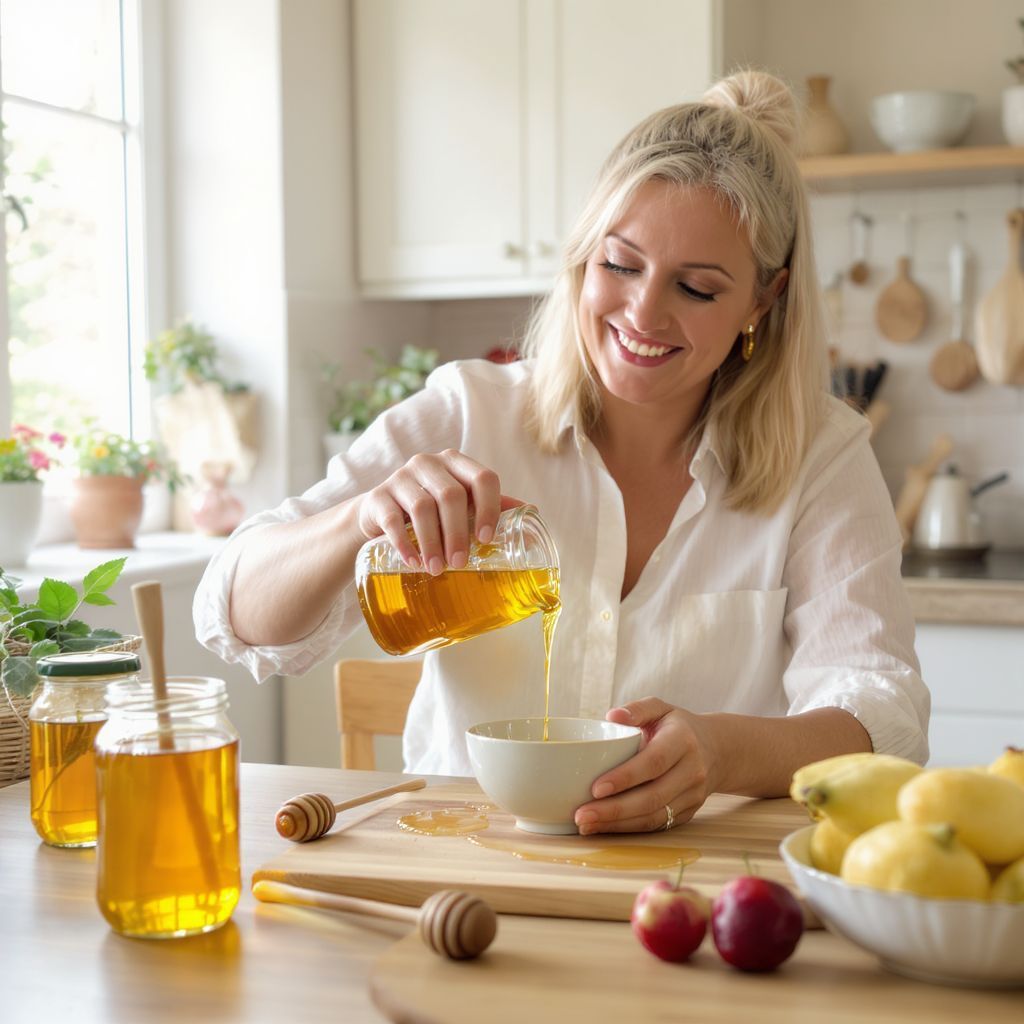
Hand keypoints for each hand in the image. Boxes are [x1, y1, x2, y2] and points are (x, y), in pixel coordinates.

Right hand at [356, 449, 513, 574]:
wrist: (380, 514)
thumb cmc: (431, 510)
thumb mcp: (460, 504)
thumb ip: (490, 505)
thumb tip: (531, 511)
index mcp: (457, 463)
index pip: (483, 478)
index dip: (489, 508)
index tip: (487, 539)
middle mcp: (429, 464)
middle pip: (451, 495)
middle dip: (458, 534)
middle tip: (461, 563)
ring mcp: (400, 477)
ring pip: (422, 507)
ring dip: (433, 543)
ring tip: (437, 569)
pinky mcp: (377, 497)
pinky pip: (392, 519)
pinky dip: (404, 544)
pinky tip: (414, 562)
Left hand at [573, 698, 719, 834]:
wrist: (717, 750)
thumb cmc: (678, 727)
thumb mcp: (661, 708)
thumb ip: (637, 709)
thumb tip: (611, 716)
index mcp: (683, 741)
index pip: (654, 762)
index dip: (625, 777)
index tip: (596, 787)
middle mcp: (692, 771)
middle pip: (652, 796)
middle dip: (614, 809)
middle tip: (582, 814)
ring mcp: (693, 796)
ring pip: (654, 816)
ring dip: (618, 824)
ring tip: (586, 825)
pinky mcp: (688, 813)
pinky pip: (657, 824)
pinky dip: (629, 829)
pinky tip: (604, 827)